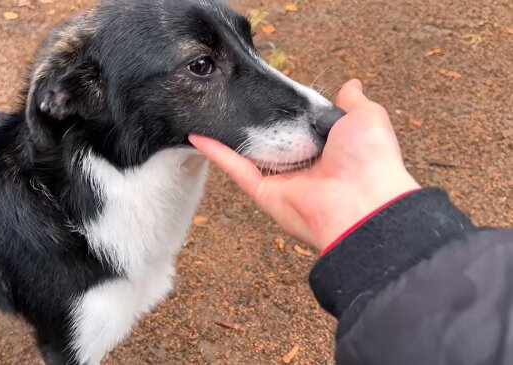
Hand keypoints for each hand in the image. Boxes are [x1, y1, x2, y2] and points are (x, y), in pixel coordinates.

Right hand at [189, 79, 419, 250]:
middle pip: (274, 141)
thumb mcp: (366, 117)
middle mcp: (304, 167)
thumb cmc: (369, 159)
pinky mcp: (263, 192)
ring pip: (250, 154)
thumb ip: (352, 101)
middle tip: (236, 95)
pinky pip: (236, 169)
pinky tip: (198, 134)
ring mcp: (282, 180)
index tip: (274, 91)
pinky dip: (216, 153)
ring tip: (210, 111)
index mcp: (329, 150)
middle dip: (256, 121)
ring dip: (230, 135)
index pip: (303, 127)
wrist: (362, 199)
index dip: (290, 110)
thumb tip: (350, 84)